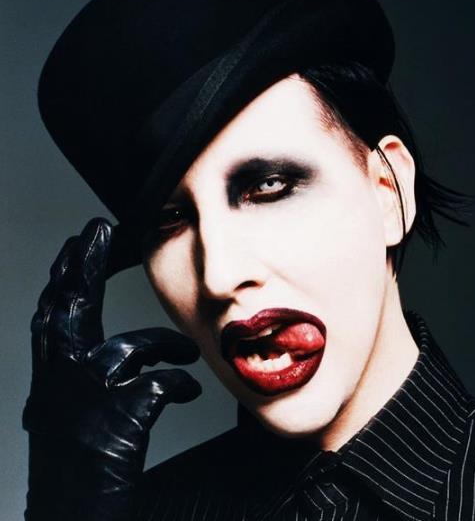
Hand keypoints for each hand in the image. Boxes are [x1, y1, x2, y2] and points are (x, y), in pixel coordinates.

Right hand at [22, 218, 201, 519]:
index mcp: (53, 383)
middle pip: (66, 313)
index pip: (54, 317)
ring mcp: (84, 405)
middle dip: (81, 268)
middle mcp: (58, 387)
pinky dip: (176, 382)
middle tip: (95, 232)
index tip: (75, 244)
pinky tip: (188, 389)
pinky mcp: (113, 427)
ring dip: (163, 345)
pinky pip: (153, 386)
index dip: (64, 277)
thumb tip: (123, 361)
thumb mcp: (76, 419)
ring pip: (122, 348)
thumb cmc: (82, 472)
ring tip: (191, 350)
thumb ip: (95, 383)